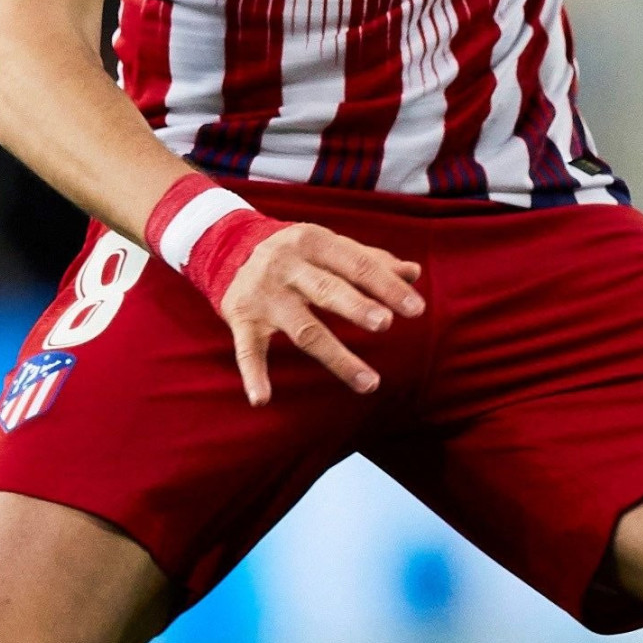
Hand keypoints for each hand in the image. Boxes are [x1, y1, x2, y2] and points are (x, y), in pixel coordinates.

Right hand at [218, 221, 423, 405]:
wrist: (225, 246)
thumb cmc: (297, 253)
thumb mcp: (330, 246)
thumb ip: (371, 261)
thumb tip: (414, 273)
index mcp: (315, 242)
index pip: (357, 264)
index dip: (387, 286)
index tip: (417, 309)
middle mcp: (287, 266)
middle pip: (327, 290)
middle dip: (356, 307)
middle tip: (385, 324)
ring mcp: (263, 295)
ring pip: (304, 329)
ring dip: (336, 357)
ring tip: (369, 383)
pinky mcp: (241, 318)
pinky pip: (247, 350)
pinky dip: (253, 374)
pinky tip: (262, 399)